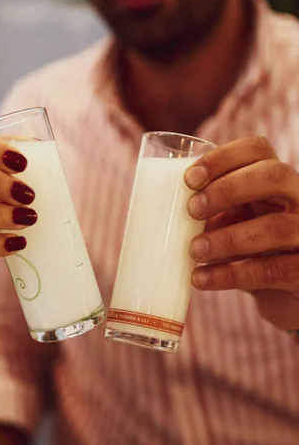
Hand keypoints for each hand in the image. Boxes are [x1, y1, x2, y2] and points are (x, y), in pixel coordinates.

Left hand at [185, 135, 298, 329]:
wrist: (285, 294)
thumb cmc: (250, 251)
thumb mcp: (233, 224)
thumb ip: (210, 214)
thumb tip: (158, 211)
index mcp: (275, 181)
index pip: (258, 150)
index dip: (224, 157)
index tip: (189, 178)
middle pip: (275, 175)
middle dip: (228, 188)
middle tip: (192, 209)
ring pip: (275, 227)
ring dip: (227, 238)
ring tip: (193, 251)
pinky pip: (271, 271)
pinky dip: (231, 276)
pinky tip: (201, 279)